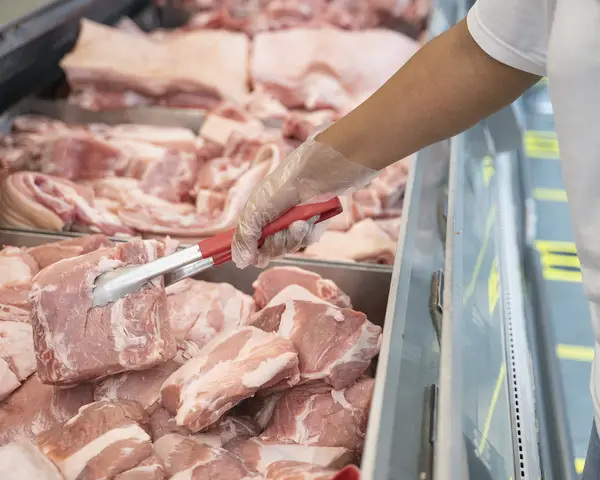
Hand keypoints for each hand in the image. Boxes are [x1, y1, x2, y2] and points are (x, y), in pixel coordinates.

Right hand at [231, 137, 376, 267]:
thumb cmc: (280, 188)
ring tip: (297, 221)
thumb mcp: (254, 211)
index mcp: (257, 220)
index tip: (253, 256)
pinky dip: (305, 233)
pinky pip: (304, 243)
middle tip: (278, 230)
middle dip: (273, 244)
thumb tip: (240, 262)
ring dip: (290, 237)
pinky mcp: (310, 229)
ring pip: (287, 249)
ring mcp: (291, 228)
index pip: (249, 246)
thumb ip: (244, 237)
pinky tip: (307, 220)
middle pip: (268, 252)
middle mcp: (273, 226)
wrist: (312, 176)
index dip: (251, 254)